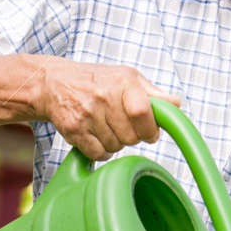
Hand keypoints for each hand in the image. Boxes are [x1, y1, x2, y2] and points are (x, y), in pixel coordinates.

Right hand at [39, 61, 180, 160]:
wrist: (53, 82)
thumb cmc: (96, 80)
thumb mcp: (127, 77)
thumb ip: (154, 93)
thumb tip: (177, 105)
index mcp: (123, 82)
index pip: (143, 112)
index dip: (150, 129)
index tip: (150, 132)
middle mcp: (104, 96)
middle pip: (132, 137)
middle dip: (132, 137)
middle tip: (122, 125)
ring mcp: (87, 113)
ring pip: (116, 147)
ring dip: (115, 143)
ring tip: (106, 126)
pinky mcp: (74, 129)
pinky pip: (99, 153)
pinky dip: (101, 150)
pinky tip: (96, 136)